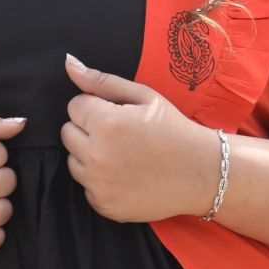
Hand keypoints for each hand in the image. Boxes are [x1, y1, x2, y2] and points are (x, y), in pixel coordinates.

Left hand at [60, 52, 220, 222]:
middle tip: (121, 136)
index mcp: (107, 124)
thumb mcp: (144, 96)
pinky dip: (100, 182)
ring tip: (123, 156)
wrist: (201, 173)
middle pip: (68, 134)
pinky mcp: (104, 205)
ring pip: (73, 162)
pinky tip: (126, 176)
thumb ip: (102, 81)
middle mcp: (98, 156)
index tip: (118, 115)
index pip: (74, 107)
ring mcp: (99, 184)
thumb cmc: (173, 130)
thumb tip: (68, 63)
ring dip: (90, 157)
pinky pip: (87, 188)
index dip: (95, 108)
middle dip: (89, 131)